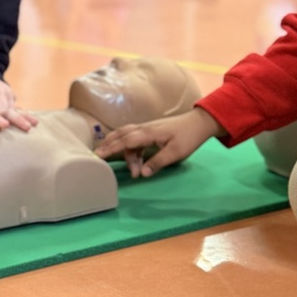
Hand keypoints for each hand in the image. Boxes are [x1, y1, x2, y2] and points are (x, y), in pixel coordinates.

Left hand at [0, 72, 38, 131]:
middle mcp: (1, 92)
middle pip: (2, 108)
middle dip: (2, 118)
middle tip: (3, 127)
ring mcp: (9, 97)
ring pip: (13, 111)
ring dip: (20, 119)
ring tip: (28, 127)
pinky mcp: (13, 101)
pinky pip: (20, 110)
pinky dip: (27, 116)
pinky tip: (34, 123)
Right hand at [94, 107, 221, 177]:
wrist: (199, 123)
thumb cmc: (188, 137)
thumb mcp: (176, 153)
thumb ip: (158, 162)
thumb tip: (141, 173)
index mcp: (149, 133)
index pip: (126, 141)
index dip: (111, 148)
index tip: (99, 155)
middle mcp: (144, 128)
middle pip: (121, 134)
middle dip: (108, 144)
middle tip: (98, 156)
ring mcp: (147, 128)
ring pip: (127, 137)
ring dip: (124, 152)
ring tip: (131, 171)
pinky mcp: (150, 131)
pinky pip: (134, 139)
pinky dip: (131, 149)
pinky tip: (136, 161)